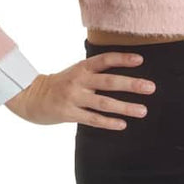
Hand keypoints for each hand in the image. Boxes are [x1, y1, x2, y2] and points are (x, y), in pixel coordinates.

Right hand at [3, 51, 155, 126]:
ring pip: (104, 103)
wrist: (32, 97)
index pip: (105, 60)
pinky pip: (92, 119)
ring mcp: (74, 98)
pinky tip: (123, 124)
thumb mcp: (76, 71)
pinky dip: (109, 122)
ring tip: (143, 110)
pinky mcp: (69, 113)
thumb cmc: (61, 83)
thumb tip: (123, 71)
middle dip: (131, 85)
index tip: (141, 60)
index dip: (122, 59)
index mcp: (82, 67)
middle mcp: (79, 81)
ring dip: (125, 107)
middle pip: (109, 82)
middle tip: (151, 87)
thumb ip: (95, 71)